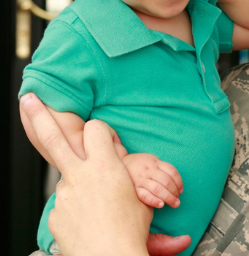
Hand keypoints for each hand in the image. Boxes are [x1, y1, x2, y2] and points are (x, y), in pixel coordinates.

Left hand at [20, 93, 189, 255]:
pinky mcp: (56, 214)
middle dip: (39, 115)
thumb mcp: (141, 197)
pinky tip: (88, 219)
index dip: (102, 130)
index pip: (96, 129)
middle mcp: (80, 176)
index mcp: (105, 166)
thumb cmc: (130, 231)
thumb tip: (130, 174)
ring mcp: (64, 195)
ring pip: (67, 174)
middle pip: (53, 137)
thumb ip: (130, 177)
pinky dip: (75, 205)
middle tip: (28, 97)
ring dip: (77, 179)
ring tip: (95, 203)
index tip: (106, 138)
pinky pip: (65, 201)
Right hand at [123, 153, 182, 208]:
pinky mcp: (134, 188)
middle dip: (174, 192)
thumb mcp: (150, 160)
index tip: (181, 190)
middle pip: (166, 181)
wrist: (118, 164)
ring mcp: (141, 179)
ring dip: (168, 197)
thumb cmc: (138, 165)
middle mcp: (149, 170)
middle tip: (178, 201)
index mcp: (155, 162)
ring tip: (174, 204)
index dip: (179, 182)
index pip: (171, 171)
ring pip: (158, 188)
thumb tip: (174, 182)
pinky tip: (161, 205)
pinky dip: (154, 200)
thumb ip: (160, 168)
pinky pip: (145, 195)